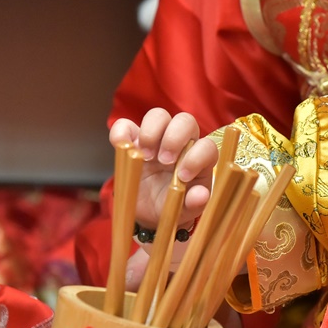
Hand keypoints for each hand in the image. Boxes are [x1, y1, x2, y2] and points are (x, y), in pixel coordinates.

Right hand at [110, 108, 217, 230]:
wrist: (150, 212)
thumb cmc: (174, 206)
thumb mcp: (185, 210)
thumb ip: (194, 203)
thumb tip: (200, 195)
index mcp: (199, 159)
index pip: (206, 146)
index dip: (196, 157)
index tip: (182, 176)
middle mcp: (181, 143)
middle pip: (185, 120)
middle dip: (175, 137)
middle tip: (164, 161)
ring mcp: (156, 139)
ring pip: (158, 115)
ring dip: (152, 132)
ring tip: (145, 156)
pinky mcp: (133, 141)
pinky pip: (126, 125)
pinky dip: (121, 131)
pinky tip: (121, 145)